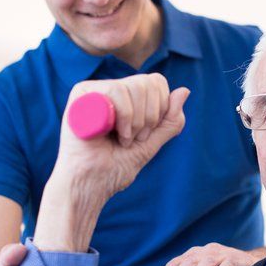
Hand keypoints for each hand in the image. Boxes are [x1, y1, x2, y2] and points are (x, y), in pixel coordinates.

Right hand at [34, 75, 189, 251]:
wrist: (90, 183)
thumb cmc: (115, 167)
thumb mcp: (151, 143)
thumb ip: (169, 121)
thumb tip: (184, 90)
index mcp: (125, 97)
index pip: (155, 81)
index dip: (160, 108)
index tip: (145, 135)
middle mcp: (109, 89)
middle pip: (146, 82)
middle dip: (149, 118)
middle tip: (133, 140)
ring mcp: (94, 90)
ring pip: (133, 86)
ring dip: (135, 121)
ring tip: (122, 140)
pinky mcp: (80, 95)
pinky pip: (116, 89)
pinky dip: (124, 115)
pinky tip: (115, 134)